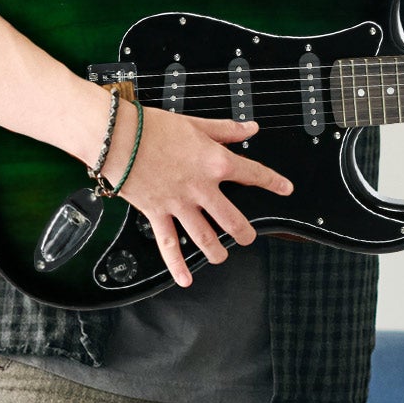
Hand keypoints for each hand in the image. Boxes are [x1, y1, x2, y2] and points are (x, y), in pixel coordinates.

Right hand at [107, 98, 292, 289]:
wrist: (117, 136)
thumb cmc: (153, 127)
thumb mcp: (196, 123)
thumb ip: (226, 130)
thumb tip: (251, 128)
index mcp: (215, 162)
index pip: (254, 174)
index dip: (274, 183)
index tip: (286, 189)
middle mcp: (202, 188)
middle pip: (233, 219)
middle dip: (244, 233)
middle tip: (248, 237)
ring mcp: (180, 204)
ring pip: (206, 238)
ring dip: (217, 252)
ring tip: (221, 257)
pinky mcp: (157, 213)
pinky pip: (169, 245)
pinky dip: (177, 265)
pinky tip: (185, 279)